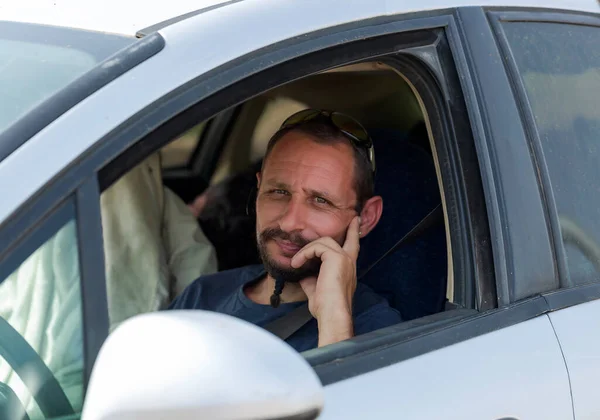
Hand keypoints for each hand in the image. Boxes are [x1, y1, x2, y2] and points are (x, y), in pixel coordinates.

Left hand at [290, 216, 360, 346]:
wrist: (332, 314)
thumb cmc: (326, 307)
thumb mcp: (316, 289)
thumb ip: (311, 278)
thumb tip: (302, 273)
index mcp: (348, 269)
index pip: (352, 247)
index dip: (353, 233)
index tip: (355, 221)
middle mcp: (349, 261)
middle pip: (344, 238)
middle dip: (342, 230)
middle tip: (344, 222)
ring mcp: (344, 258)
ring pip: (324, 241)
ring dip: (307, 250)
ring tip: (296, 262)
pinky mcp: (336, 257)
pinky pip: (317, 247)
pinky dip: (304, 254)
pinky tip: (297, 263)